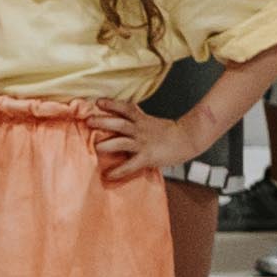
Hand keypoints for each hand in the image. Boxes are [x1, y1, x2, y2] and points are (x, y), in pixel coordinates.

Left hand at [78, 105, 211, 184]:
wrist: (188, 139)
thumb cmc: (169, 132)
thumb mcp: (151, 121)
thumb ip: (137, 119)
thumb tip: (123, 115)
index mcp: (142, 120)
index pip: (125, 108)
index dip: (111, 104)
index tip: (98, 102)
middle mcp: (140, 129)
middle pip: (119, 123)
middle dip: (103, 121)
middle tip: (88, 121)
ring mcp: (143, 143)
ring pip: (122, 141)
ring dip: (107, 143)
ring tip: (95, 146)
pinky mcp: (147, 157)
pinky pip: (131, 164)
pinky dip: (119, 170)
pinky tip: (108, 175)